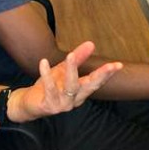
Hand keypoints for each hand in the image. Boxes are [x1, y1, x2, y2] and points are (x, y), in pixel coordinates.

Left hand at [7, 41, 121, 122]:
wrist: (29, 103)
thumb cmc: (49, 86)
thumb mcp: (63, 69)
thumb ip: (78, 57)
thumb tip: (91, 43)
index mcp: (80, 91)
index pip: (96, 81)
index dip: (107, 73)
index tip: (119, 65)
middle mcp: (74, 100)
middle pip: (90, 86)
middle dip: (101, 75)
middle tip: (110, 65)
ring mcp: (63, 104)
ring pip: (71, 87)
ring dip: (71, 70)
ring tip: (70, 55)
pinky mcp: (49, 105)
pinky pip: (50, 89)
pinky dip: (46, 75)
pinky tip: (44, 62)